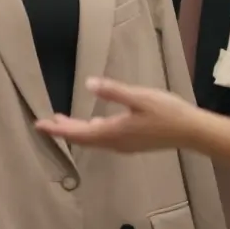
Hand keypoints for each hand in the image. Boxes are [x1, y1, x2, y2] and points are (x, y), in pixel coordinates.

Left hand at [36, 78, 201, 152]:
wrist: (190, 132)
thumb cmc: (167, 112)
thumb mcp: (139, 97)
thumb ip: (113, 91)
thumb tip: (88, 83)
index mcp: (113, 132)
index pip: (77, 133)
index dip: (57, 129)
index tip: (39, 125)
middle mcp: (115, 143)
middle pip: (83, 138)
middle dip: (63, 130)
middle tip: (45, 123)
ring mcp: (124, 145)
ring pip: (93, 139)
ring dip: (77, 131)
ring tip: (63, 122)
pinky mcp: (132, 143)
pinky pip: (104, 139)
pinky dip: (91, 131)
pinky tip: (94, 124)